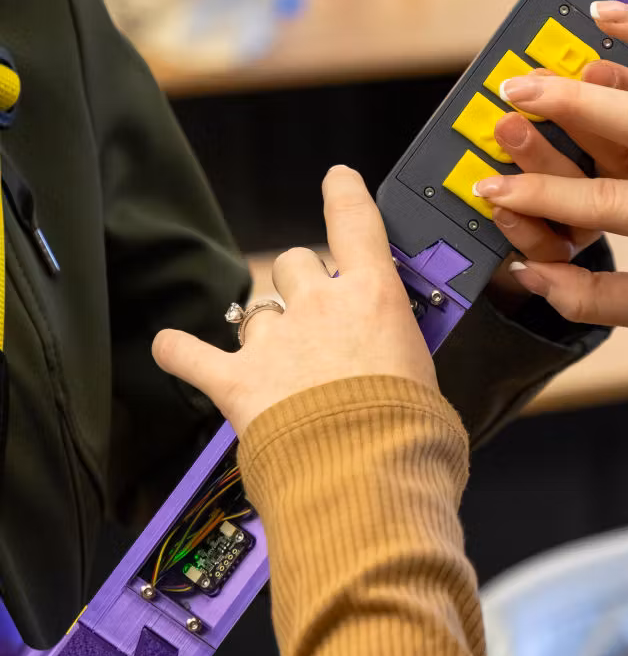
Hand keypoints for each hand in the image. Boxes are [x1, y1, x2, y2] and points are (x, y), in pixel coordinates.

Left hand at [153, 166, 435, 436]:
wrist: (366, 476)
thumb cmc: (409, 431)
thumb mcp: (427, 372)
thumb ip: (402, 349)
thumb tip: (397, 361)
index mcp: (373, 295)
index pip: (355, 221)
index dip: (344, 192)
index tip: (337, 179)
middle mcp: (320, 305)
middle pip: (296, 261)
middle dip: (302, 280)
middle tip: (316, 313)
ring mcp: (275, 342)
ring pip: (257, 309)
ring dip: (266, 326)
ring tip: (278, 360)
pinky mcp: (237, 382)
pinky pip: (192, 356)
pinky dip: (181, 353)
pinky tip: (172, 349)